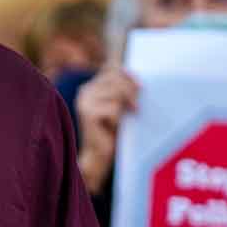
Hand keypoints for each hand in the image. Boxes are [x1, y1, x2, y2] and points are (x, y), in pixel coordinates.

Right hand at [73, 67, 137, 194]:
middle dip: (130, 92)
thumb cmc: (111, 131)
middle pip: (116, 80)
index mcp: (90, 87)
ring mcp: (84, 101)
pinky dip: (117, 120)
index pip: (112, 70)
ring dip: (123, 109)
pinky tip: (110, 129)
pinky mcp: (88, 113)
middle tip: (136, 109)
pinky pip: (114, 109)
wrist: (98, 155)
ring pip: (116, 94)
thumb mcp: (118, 106)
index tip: (141, 87)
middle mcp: (84, 91)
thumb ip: (123, 91)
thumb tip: (139, 80)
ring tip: (118, 121)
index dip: (128, 76)